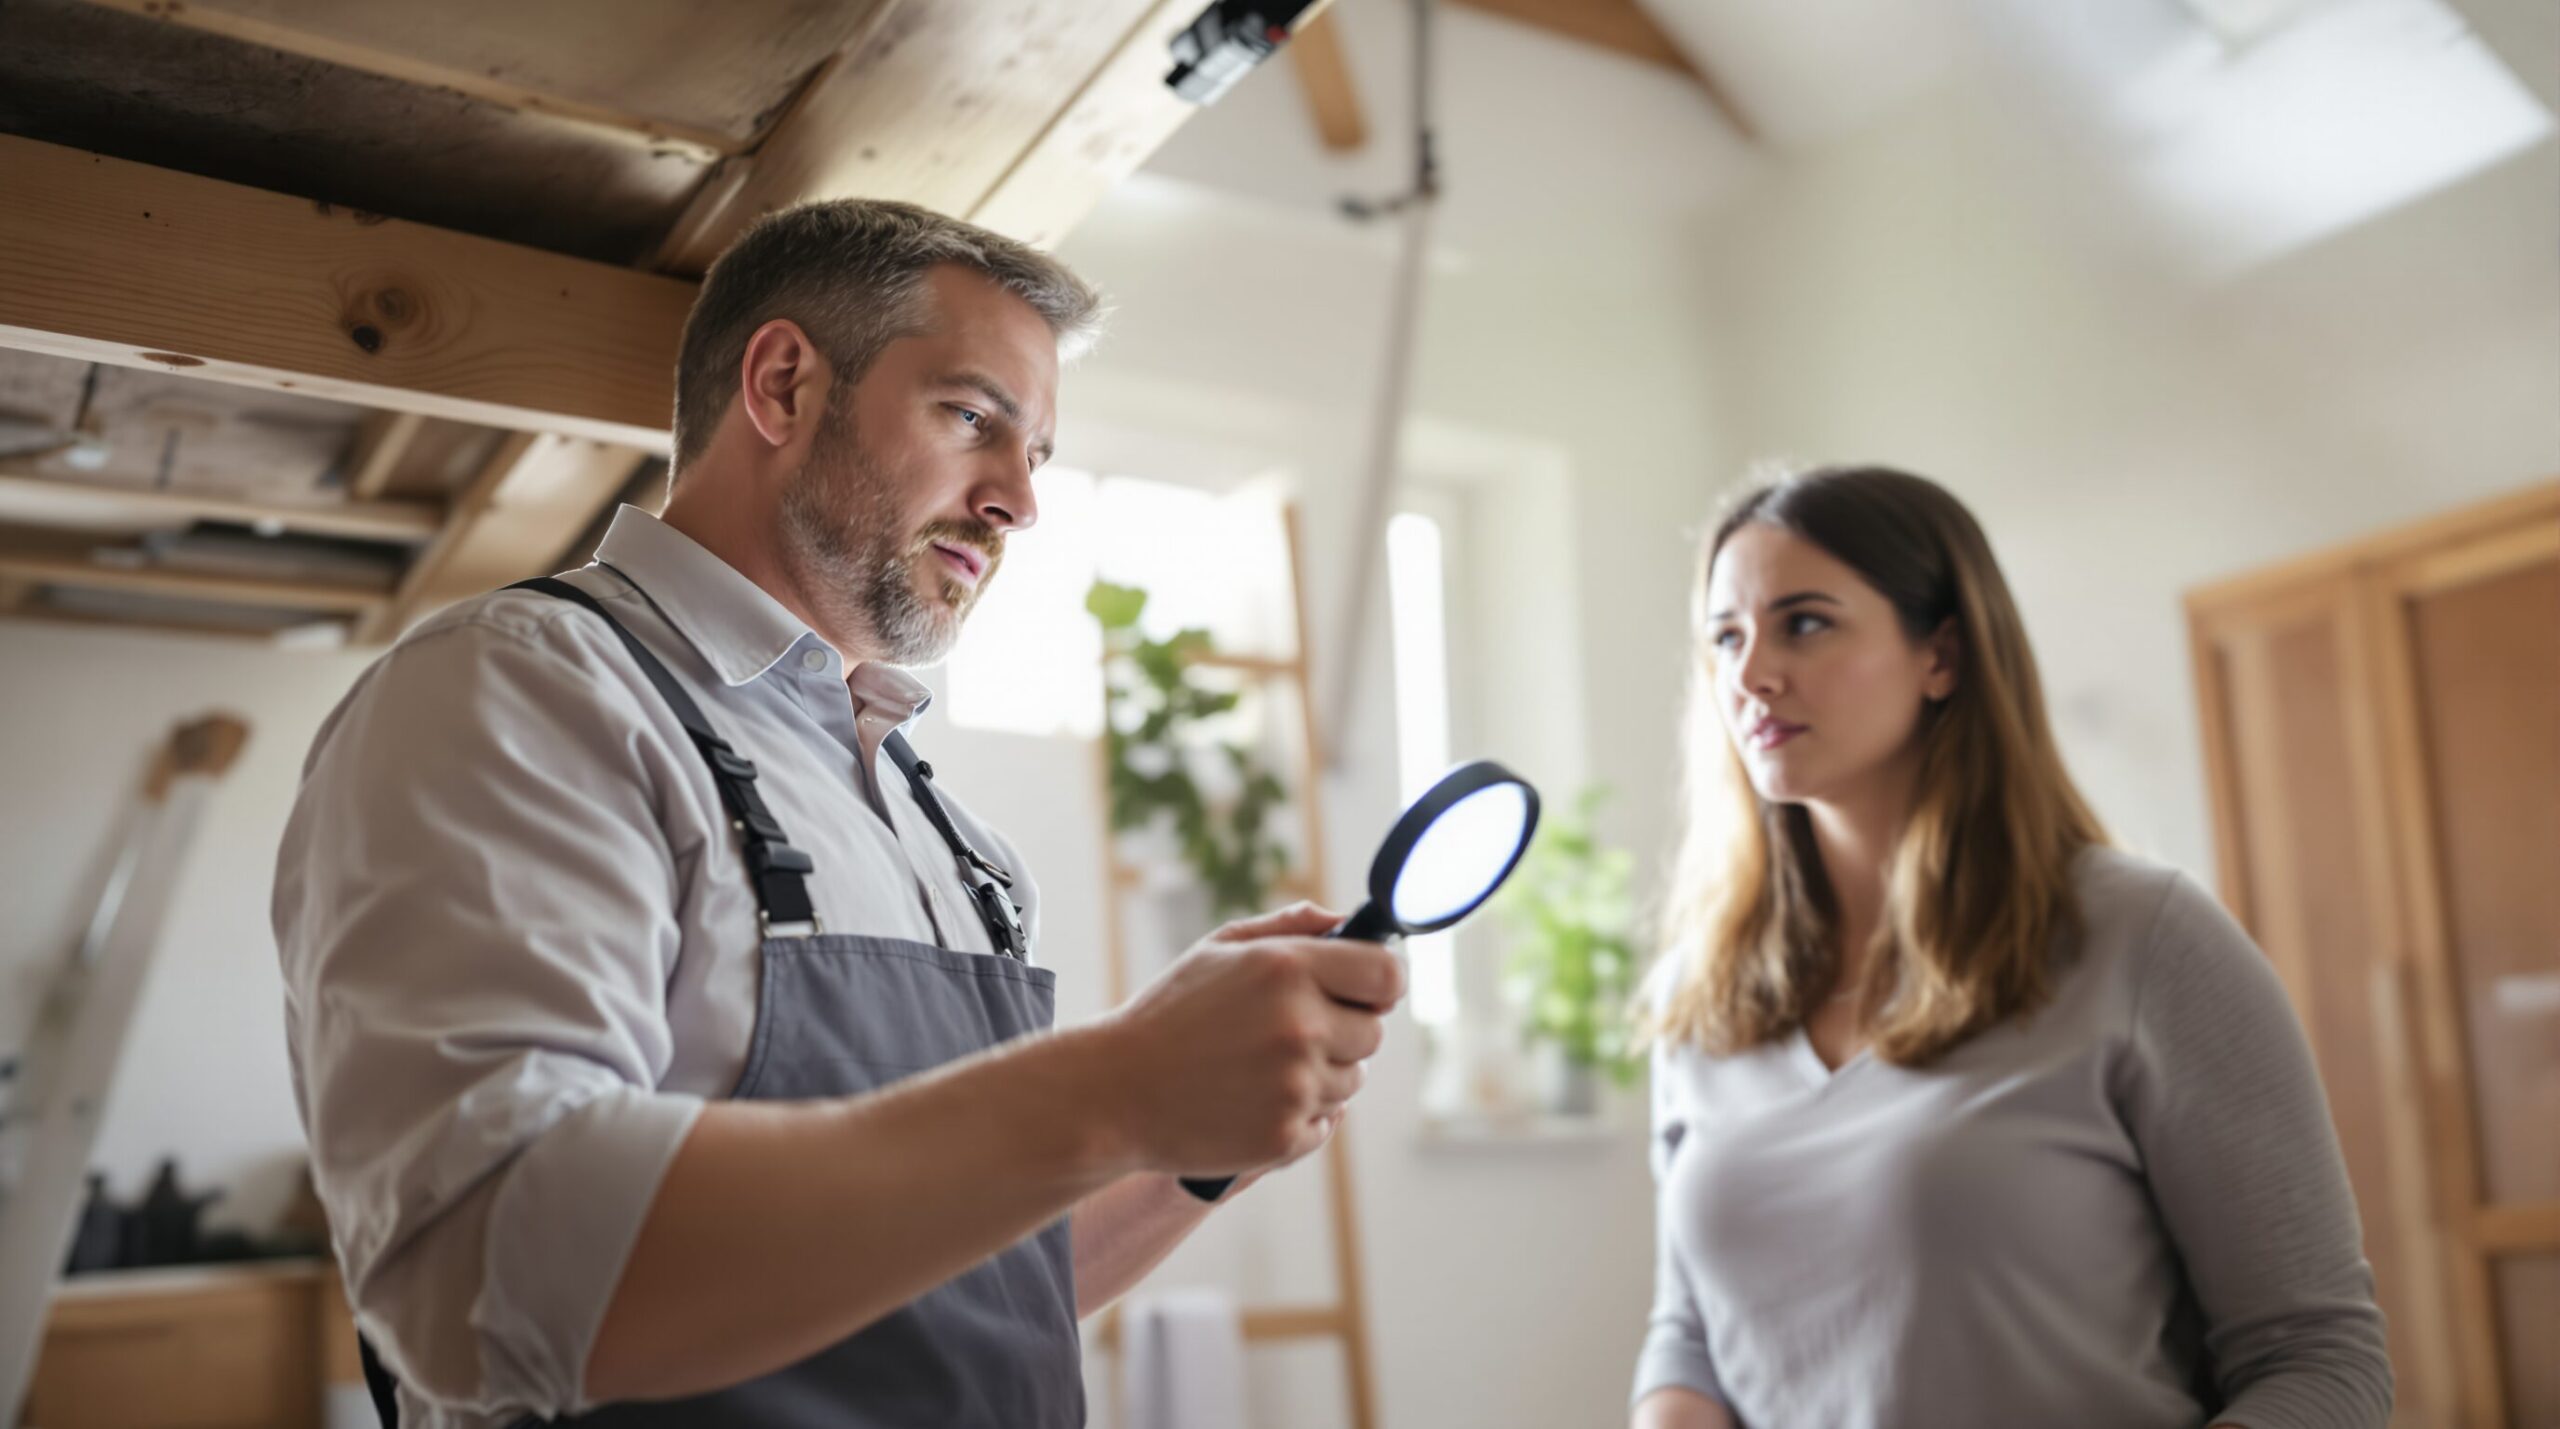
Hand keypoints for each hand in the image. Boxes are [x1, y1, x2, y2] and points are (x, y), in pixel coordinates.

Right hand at [1094, 902, 1401, 1177]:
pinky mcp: (1286, 1136)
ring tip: (1260, 1068)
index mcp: (1288, 968)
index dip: (1381, 982)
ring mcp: (1295, 1086)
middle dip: (1343, 1030)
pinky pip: (1327, 1123)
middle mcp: (1300, 1026)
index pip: (1388, 975)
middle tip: (1291, 1033)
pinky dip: (1301, 1115)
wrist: (1115, 1092)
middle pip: (1372, 1033)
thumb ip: (1290, 928)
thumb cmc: (1169, 1014)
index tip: (1366, 990)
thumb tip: (1346, 922)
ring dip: (1321, 1074)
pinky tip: (1254, 1100)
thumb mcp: (1219, 950)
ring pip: (1351, 1080)